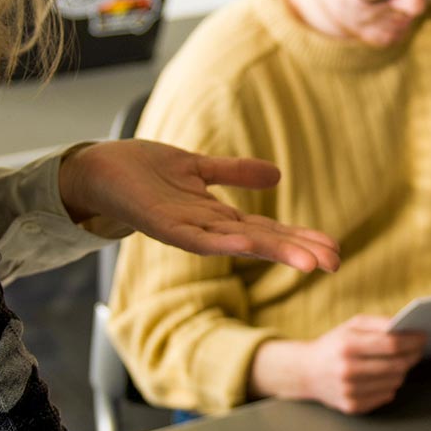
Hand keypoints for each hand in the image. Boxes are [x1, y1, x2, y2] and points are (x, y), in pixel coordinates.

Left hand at [57, 139, 340, 272]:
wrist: (94, 170)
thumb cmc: (141, 171)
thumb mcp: (198, 167)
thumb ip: (235, 173)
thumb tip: (278, 177)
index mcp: (217, 217)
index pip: (268, 231)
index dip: (300, 238)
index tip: (333, 249)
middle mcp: (206, 229)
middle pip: (261, 242)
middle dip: (298, 251)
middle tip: (335, 263)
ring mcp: (186, 229)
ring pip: (238, 243)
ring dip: (273, 253)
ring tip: (308, 262)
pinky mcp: (162, 224)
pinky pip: (197, 237)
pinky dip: (224, 242)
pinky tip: (248, 244)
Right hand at [251, 315, 425, 413]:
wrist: (305, 372)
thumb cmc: (333, 345)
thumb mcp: (351, 325)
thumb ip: (379, 323)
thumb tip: (406, 327)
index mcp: (348, 346)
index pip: (392, 345)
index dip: (413, 341)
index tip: (424, 337)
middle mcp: (348, 371)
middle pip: (397, 366)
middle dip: (412, 356)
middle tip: (418, 349)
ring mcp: (350, 391)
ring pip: (395, 382)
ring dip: (402, 371)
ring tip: (398, 361)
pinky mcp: (353, 406)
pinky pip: (386, 395)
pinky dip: (390, 385)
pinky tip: (383, 376)